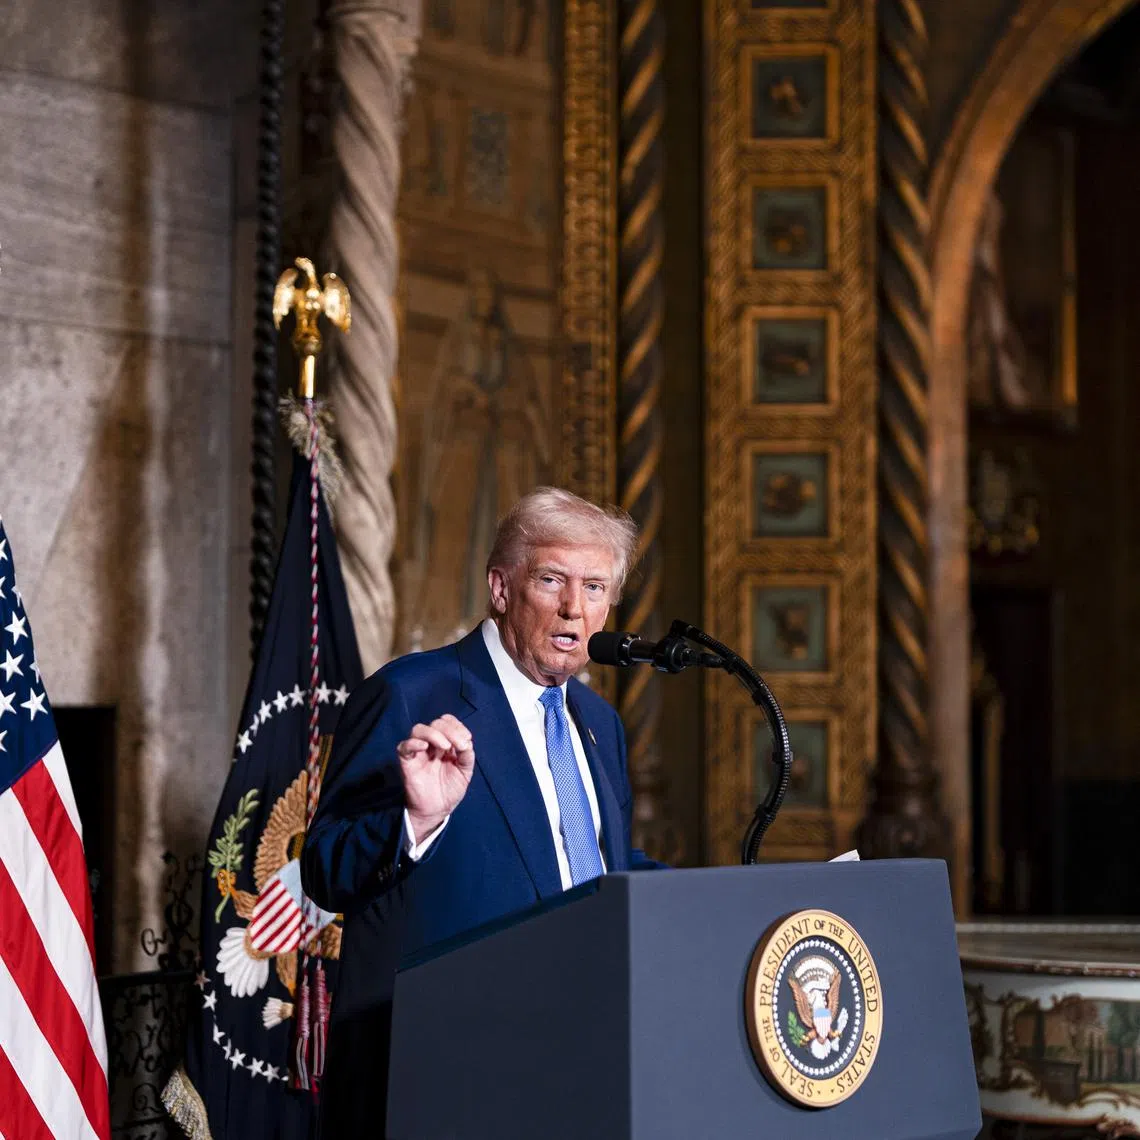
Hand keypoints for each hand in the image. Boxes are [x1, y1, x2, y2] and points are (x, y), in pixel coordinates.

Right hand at [398, 714, 474, 840]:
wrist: (438, 810)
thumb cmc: (450, 789)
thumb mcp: (465, 771)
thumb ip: (467, 755)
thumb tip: (466, 741)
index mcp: (445, 743)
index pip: (447, 722)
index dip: (457, 726)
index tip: (467, 739)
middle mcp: (431, 744)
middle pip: (435, 723)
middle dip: (449, 730)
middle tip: (458, 745)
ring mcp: (418, 752)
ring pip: (418, 729)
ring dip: (434, 734)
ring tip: (445, 747)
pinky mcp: (407, 762)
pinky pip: (404, 746)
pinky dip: (414, 743)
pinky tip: (425, 747)